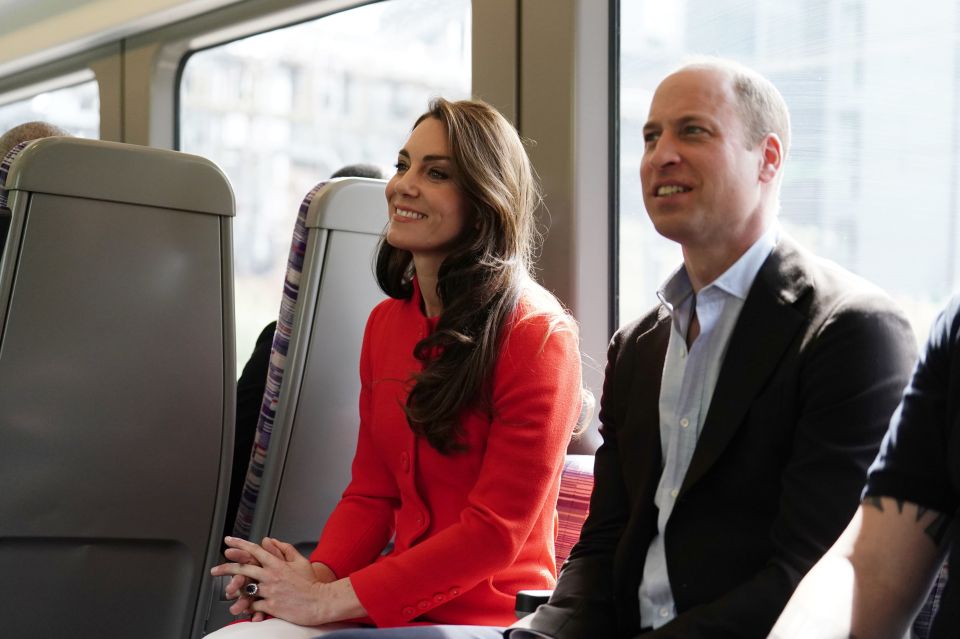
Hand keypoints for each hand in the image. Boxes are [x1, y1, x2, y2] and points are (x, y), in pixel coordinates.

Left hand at [211, 536, 363, 625]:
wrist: (320, 602)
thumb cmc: (311, 584)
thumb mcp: (300, 561)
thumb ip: (285, 549)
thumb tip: (270, 541)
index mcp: (277, 564)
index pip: (254, 550)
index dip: (239, 545)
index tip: (228, 541)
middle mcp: (271, 576)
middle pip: (243, 569)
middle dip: (225, 568)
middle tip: (215, 569)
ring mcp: (270, 591)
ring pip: (246, 589)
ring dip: (234, 590)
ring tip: (227, 592)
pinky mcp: (271, 606)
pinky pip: (253, 605)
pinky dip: (247, 606)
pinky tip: (242, 606)